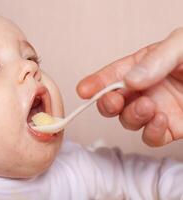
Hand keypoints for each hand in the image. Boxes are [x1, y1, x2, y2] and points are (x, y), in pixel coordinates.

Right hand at [76, 28, 182, 146]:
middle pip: (113, 102)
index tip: (83, 90)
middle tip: (112, 100)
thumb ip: (154, 60)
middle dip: (106, 103)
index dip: (95, 82)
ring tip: (147, 106)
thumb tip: (129, 81)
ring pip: (128, 120)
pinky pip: (151, 136)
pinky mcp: (171, 128)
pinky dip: (150, 131)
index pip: (112, 75)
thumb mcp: (181, 45)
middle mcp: (145, 90)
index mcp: (143, 66)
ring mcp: (156, 110)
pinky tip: (160, 119)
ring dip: (131, 116)